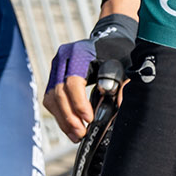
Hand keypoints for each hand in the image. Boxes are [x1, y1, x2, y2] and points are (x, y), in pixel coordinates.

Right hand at [42, 14, 136, 142]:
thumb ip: (120, 84)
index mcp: (79, 53)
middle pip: (57, 92)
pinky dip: (60, 115)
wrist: (108, 40)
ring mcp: (55, 67)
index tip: (89, 120)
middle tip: (82, 134)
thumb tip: (117, 105)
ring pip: (51, 98)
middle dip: (69, 116)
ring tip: (77, 135)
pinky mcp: (54, 77)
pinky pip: (51, 99)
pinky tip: (71, 127)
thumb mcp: (124, 66)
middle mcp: (62, 59)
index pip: (72, 81)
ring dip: (63, 119)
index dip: (78, 103)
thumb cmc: (118, 53)